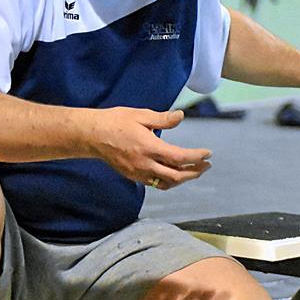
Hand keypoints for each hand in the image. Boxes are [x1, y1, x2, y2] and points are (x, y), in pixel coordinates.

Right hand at [87, 108, 211, 189]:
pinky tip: (174, 173)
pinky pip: (155, 183)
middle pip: (176, 176)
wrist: (91, 136)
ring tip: (194, 171)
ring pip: (166, 183)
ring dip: (183, 179)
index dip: (196, 157)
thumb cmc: (115, 122)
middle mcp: (145, 164)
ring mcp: (138, 173)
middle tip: (206, 165)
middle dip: (194, 172)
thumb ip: (163, 119)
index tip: (208, 154)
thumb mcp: (140, 115)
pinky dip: (168, 180)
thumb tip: (181, 116)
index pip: (179, 158)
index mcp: (149, 147)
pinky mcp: (132, 176)